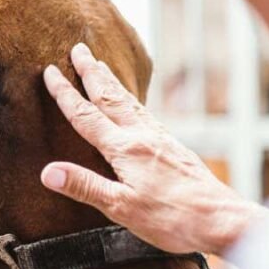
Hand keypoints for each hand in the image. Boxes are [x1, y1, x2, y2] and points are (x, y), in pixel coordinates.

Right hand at [41, 43, 268, 255]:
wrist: (221, 219)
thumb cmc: (172, 218)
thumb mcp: (120, 207)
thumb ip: (84, 186)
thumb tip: (47, 171)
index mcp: (124, 149)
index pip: (86, 116)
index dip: (65, 93)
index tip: (50, 72)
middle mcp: (142, 136)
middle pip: (110, 97)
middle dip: (90, 72)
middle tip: (77, 48)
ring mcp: (159, 138)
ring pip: (128, 101)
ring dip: (110, 81)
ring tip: (99, 64)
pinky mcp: (171, 146)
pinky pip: (144, 112)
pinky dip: (129, 98)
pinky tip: (130, 102)